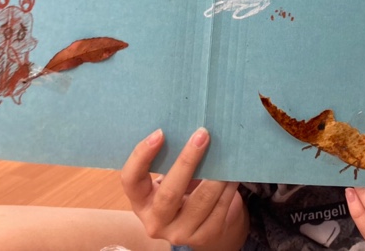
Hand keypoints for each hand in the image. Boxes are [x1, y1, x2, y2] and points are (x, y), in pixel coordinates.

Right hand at [121, 127, 248, 250]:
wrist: (199, 225)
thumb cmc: (180, 191)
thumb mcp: (167, 179)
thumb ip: (170, 160)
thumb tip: (191, 127)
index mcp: (140, 201)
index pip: (131, 180)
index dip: (141, 156)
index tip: (160, 133)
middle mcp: (155, 221)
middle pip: (169, 193)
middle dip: (187, 161)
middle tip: (202, 134)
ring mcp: (179, 233)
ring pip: (200, 201)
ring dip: (215, 175)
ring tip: (225, 152)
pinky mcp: (204, 236)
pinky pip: (220, 209)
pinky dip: (228, 187)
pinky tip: (234, 172)